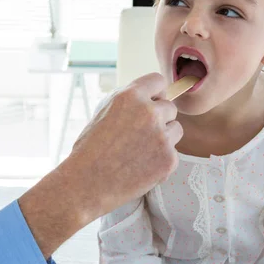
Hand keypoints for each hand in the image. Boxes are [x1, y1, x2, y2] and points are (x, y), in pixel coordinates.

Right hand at [18, 73, 181, 257]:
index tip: (152, 102)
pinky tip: (141, 166)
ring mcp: (161, 136)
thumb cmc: (89, 148)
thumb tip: (149, 96)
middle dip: (159, 118)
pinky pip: (173, 153)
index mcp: (129, 96)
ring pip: (176, 129)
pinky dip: (161, 159)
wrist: (87, 182)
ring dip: (164, 137)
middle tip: (141, 134)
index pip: (158, 81)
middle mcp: (149, 112)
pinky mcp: (169, 159)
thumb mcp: (103, 112)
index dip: (155, 92)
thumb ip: (127, 101)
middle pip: (170, 107)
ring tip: (140, 150)